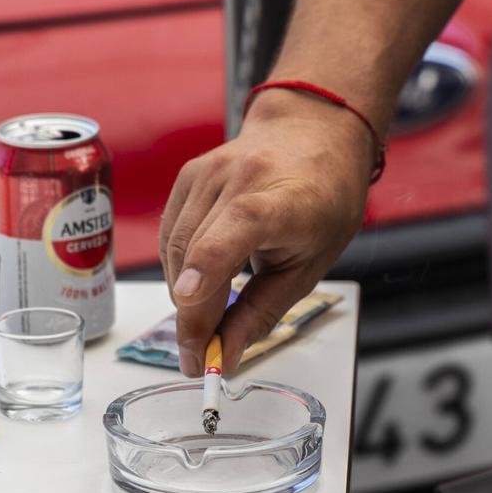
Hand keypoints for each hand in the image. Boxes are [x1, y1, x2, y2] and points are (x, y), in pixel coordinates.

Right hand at [159, 90, 373, 376]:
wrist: (311, 134)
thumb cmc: (321, 199)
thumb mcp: (310, 264)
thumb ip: (264, 311)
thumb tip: (225, 354)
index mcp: (281, 200)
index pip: (235, 230)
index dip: (207, 272)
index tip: (193, 320)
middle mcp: (238, 178)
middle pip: (194, 253)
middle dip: (192, 317)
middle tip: (201, 358)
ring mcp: (207, 173)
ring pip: (173, 249)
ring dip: (184, 296)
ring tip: (206, 324)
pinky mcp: (187, 176)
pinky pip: (169, 234)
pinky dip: (179, 268)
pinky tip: (201, 283)